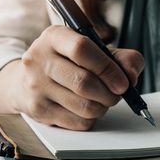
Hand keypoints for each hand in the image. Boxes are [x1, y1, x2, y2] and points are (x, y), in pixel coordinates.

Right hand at [0, 25, 143, 129]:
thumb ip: (123, 58)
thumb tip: (131, 76)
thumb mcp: (96, 50)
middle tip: (117, 93)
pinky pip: (78, 122)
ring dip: (103, 107)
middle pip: (84, 82)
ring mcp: (35, 86)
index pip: (81, 49)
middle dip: (110, 93)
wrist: (29, 80)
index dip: (108, 68)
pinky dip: (91, 118)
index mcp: (55, 37)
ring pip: (84, 106)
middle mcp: (39, 59)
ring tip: (102, 100)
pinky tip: (87, 108)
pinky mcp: (38, 110)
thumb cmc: (71, 63)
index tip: (123, 81)